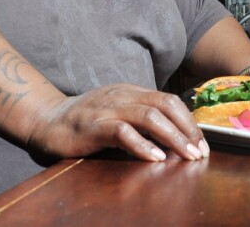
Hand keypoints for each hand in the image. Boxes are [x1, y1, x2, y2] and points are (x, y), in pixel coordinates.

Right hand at [25, 84, 209, 162]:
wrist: (47, 120)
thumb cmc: (86, 120)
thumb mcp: (118, 112)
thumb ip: (141, 118)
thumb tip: (175, 137)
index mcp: (132, 92)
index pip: (169, 101)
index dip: (189, 122)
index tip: (202, 143)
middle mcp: (123, 96)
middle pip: (165, 105)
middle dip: (187, 129)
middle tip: (201, 151)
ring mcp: (108, 109)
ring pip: (150, 117)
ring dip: (173, 137)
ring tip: (187, 155)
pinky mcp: (94, 126)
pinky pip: (123, 132)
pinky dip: (142, 145)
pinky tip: (155, 157)